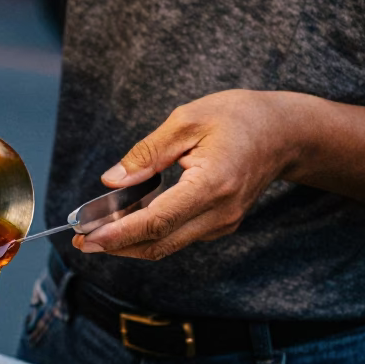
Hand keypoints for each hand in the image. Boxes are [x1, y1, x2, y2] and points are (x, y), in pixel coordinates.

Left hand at [74, 90, 298, 260]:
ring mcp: (223, 223)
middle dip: (116, 246)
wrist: (284, 132)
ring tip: (95, 231)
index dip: (119, 233)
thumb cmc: (237, 117)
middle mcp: (220, 213)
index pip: (158, 221)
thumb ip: (146, 153)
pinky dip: (149, 233)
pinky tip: (126, 220)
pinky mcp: (221, 224)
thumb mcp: (187, 120)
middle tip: (80, 240)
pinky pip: (178, 236)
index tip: (88, 237)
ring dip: (130, 242)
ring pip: (167, 244)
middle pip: (159, 243)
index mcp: (212, 185)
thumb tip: (110, 181)